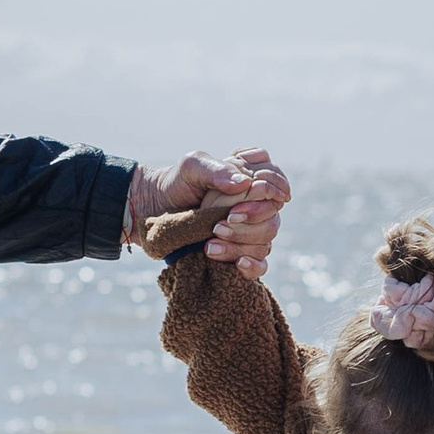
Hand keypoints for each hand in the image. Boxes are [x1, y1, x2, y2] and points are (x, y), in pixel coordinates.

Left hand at [140, 148, 289, 268]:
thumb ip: (217, 169)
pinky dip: (253, 266)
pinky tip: (238, 264)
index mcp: (252, 178)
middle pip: (273, 217)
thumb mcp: (193, 167)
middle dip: (248, 223)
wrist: (156, 209)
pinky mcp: (240, 252)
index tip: (243, 199)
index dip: (268, 192)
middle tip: (217, 226)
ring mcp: (250, 230)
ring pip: (265, 242)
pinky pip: (261, 264)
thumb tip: (244, 183)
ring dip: (239, 245)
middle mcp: (256, 205)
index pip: (277, 184)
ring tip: (209, 246)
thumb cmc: (178, 183)